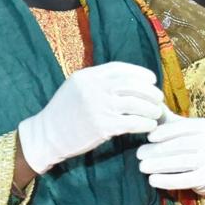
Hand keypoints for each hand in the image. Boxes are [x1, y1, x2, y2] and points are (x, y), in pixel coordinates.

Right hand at [18, 63, 162, 174]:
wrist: (46, 135)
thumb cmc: (64, 113)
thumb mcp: (76, 88)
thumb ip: (97, 81)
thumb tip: (127, 79)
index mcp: (88, 76)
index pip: (121, 68)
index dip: (140, 73)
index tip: (152, 79)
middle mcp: (94, 88)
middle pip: (132, 85)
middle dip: (150, 91)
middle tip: (159, 98)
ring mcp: (98, 107)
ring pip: (135, 104)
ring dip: (151, 109)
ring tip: (157, 113)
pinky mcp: (102, 126)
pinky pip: (132, 122)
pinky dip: (145, 124)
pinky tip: (149, 126)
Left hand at [136, 109, 204, 195]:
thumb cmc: (194, 144)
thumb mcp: (185, 129)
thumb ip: (168, 118)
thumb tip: (148, 102)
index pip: (183, 127)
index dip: (165, 132)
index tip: (148, 136)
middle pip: (180, 145)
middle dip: (157, 150)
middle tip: (139, 154)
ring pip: (181, 162)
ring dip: (158, 165)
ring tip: (142, 166)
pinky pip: (184, 180)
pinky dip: (166, 181)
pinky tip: (152, 180)